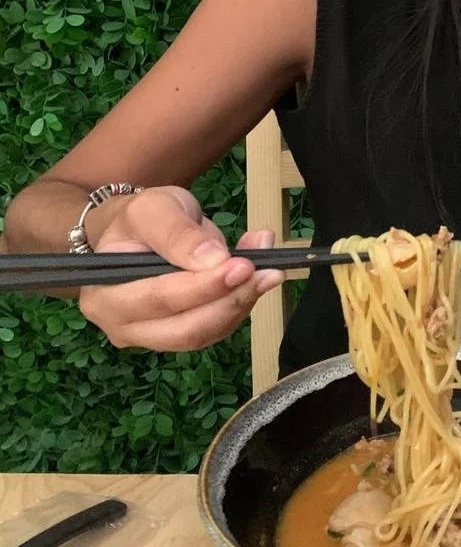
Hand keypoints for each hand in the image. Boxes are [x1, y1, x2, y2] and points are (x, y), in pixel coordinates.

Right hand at [78, 185, 285, 351]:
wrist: (139, 230)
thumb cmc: (137, 218)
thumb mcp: (152, 209)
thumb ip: (177, 232)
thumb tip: (214, 260)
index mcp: (104, 296)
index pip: (158, 299)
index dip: (203, 287)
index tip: (243, 266)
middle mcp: (123, 327)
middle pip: (184, 329)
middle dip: (230, 301)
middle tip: (266, 272)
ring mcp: (152, 337)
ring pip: (205, 333)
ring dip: (243, 303)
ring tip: (269, 268)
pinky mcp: (181, 335)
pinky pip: (216, 328)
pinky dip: (242, 303)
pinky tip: (259, 276)